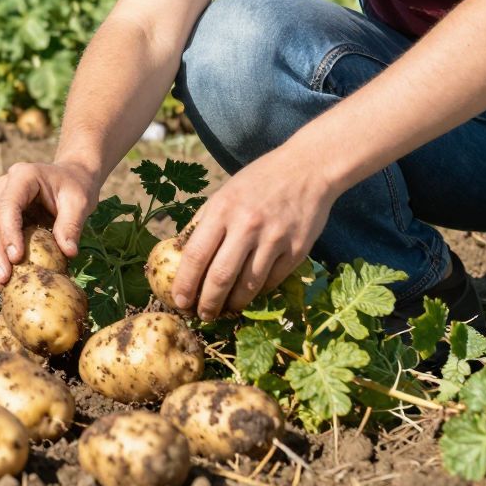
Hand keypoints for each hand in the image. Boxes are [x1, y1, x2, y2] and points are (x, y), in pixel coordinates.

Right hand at [0, 160, 98, 286]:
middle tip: (4, 279)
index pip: (7, 206)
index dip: (8, 233)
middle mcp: (3, 186)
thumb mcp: (79, 203)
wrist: (70, 178)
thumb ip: (72, 225)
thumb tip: (69, 253)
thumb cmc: (76, 188)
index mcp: (22, 176)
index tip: (16, 258)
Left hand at [171, 148, 332, 319]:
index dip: (184, 283)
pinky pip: (272, 280)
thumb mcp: (223, 193)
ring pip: (248, 285)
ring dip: (233, 304)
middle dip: (207, 302)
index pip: (195, 255)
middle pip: (220, 276)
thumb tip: (178, 252)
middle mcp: (247, 225)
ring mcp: (274, 238)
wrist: (306, 169)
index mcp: (222, 209)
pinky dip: (257, 292)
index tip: (178, 301)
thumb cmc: (258, 182)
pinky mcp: (297, 249)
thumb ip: (202, 222)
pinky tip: (249, 295)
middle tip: (202, 316)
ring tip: (224, 311)